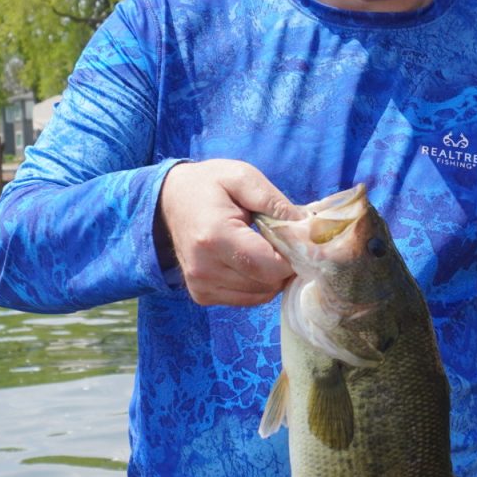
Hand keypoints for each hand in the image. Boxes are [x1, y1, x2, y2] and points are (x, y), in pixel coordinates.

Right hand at [155, 160, 302, 306]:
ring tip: (260, 247)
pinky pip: (246, 299)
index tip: (293, 237)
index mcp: (215, 237)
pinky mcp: (201, 295)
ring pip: (260, 295)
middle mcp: (204, 268)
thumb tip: (307, 230)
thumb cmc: (209, 184)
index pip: (270, 267)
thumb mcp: (243, 177)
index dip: (292, 256)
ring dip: (270, 276)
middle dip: (283, 265)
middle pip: (268, 284)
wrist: (169, 199)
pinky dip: (256, 283)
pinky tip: (248, 260)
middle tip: (278, 240)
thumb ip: (275, 202)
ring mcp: (200, 285)